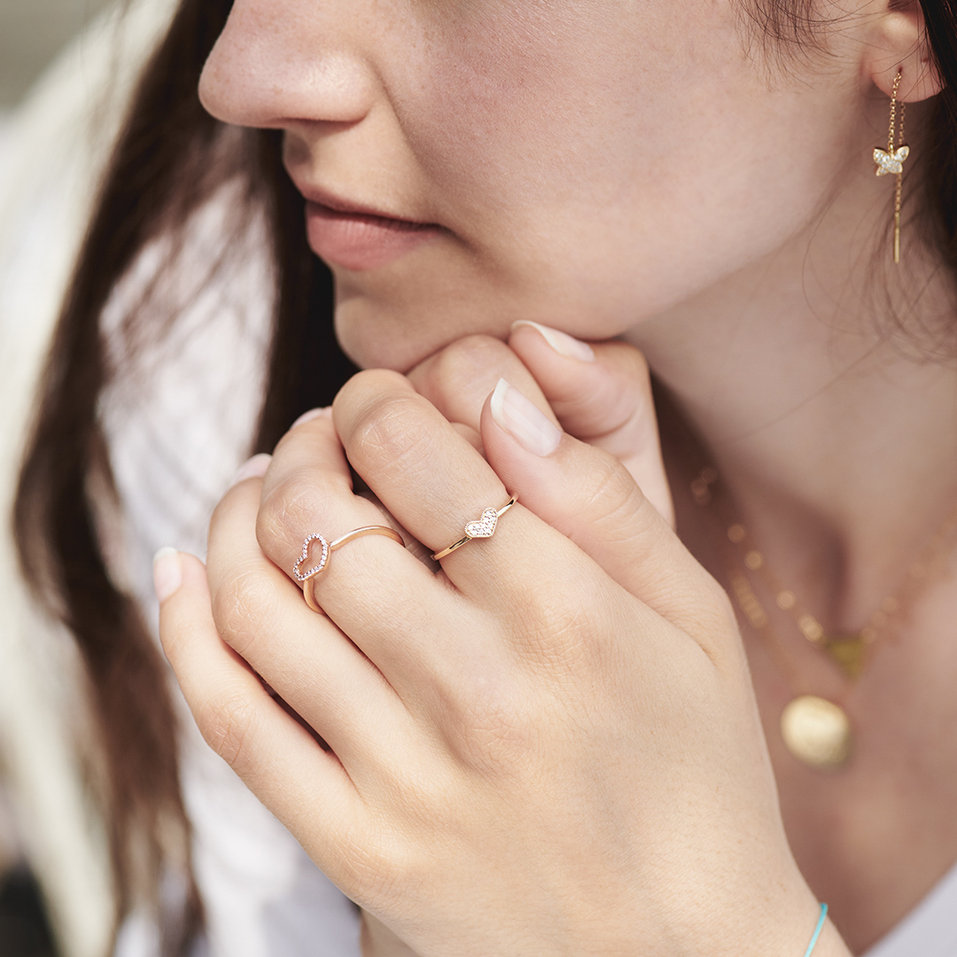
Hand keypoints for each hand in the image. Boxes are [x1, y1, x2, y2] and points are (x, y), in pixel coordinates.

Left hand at [158, 360, 839, 955]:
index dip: (377, 403)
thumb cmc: (697, 766)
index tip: (377, 400)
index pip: (417, 456)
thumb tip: (501, 396)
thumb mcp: (691, 616)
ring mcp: (405, 781)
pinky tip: (186, 571)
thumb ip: (601, 498)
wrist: (682, 951)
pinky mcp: (358, 849)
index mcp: (569, 616)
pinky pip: (232, 720)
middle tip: (320, 436)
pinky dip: (186, 629)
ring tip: (262, 490)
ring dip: (236, 520)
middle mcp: (478, 694)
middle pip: (321, 521)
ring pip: (257, 606)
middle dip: (305, 449)